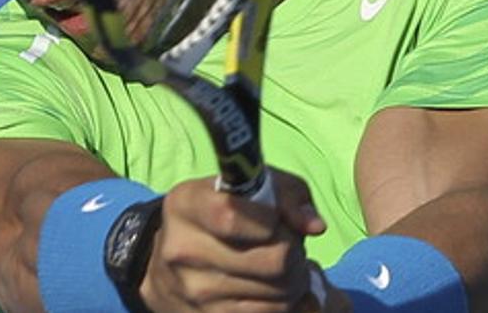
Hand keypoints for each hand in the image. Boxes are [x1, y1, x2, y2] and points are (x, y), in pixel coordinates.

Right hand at [138, 169, 348, 311]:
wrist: (172, 263)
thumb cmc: (224, 211)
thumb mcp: (250, 186)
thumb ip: (287, 195)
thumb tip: (314, 227)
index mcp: (186, 205)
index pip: (233, 216)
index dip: (271, 219)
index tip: (276, 218)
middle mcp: (184, 250)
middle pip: (273, 260)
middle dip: (296, 252)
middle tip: (291, 244)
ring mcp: (195, 291)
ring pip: (280, 292)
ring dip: (295, 278)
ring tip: (282, 264)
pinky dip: (284, 301)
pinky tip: (273, 286)